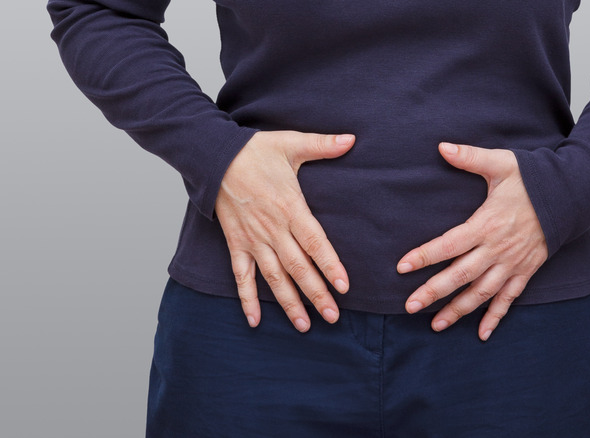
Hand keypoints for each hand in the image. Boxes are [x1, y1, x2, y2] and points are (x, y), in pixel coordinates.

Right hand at [215, 130, 354, 330]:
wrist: (214, 156)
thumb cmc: (255, 150)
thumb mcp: (291, 143)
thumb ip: (323, 145)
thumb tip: (352, 139)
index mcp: (290, 208)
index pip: (315, 243)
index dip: (329, 266)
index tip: (343, 286)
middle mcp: (273, 229)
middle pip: (298, 267)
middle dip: (316, 293)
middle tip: (333, 316)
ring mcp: (253, 239)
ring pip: (274, 278)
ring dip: (289, 303)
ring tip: (305, 325)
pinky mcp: (236, 243)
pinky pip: (241, 276)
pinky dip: (247, 298)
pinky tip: (254, 320)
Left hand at [398, 142, 547, 340]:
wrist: (572, 195)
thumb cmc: (534, 179)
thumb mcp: (502, 163)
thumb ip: (470, 157)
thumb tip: (442, 147)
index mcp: (486, 224)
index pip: (448, 245)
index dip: (424, 256)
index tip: (402, 267)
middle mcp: (497, 249)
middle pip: (460, 276)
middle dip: (434, 292)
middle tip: (410, 306)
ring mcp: (512, 264)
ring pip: (481, 293)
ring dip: (458, 311)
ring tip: (436, 325)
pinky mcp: (526, 271)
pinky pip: (509, 299)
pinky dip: (495, 317)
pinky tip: (482, 334)